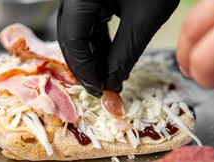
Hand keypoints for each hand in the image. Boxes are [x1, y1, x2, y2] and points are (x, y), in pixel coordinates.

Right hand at [57, 0, 178, 96]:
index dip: (85, 69)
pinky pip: (88, 23)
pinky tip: (110, 59)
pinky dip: (98, 43)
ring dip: (92, 57)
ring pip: (77, 31)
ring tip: (109, 77)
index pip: (72, 39)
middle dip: (86, 65)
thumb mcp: (143, 20)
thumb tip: (111, 81)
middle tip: (102, 87)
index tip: (101, 89)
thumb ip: (124, 54)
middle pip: (70, 36)